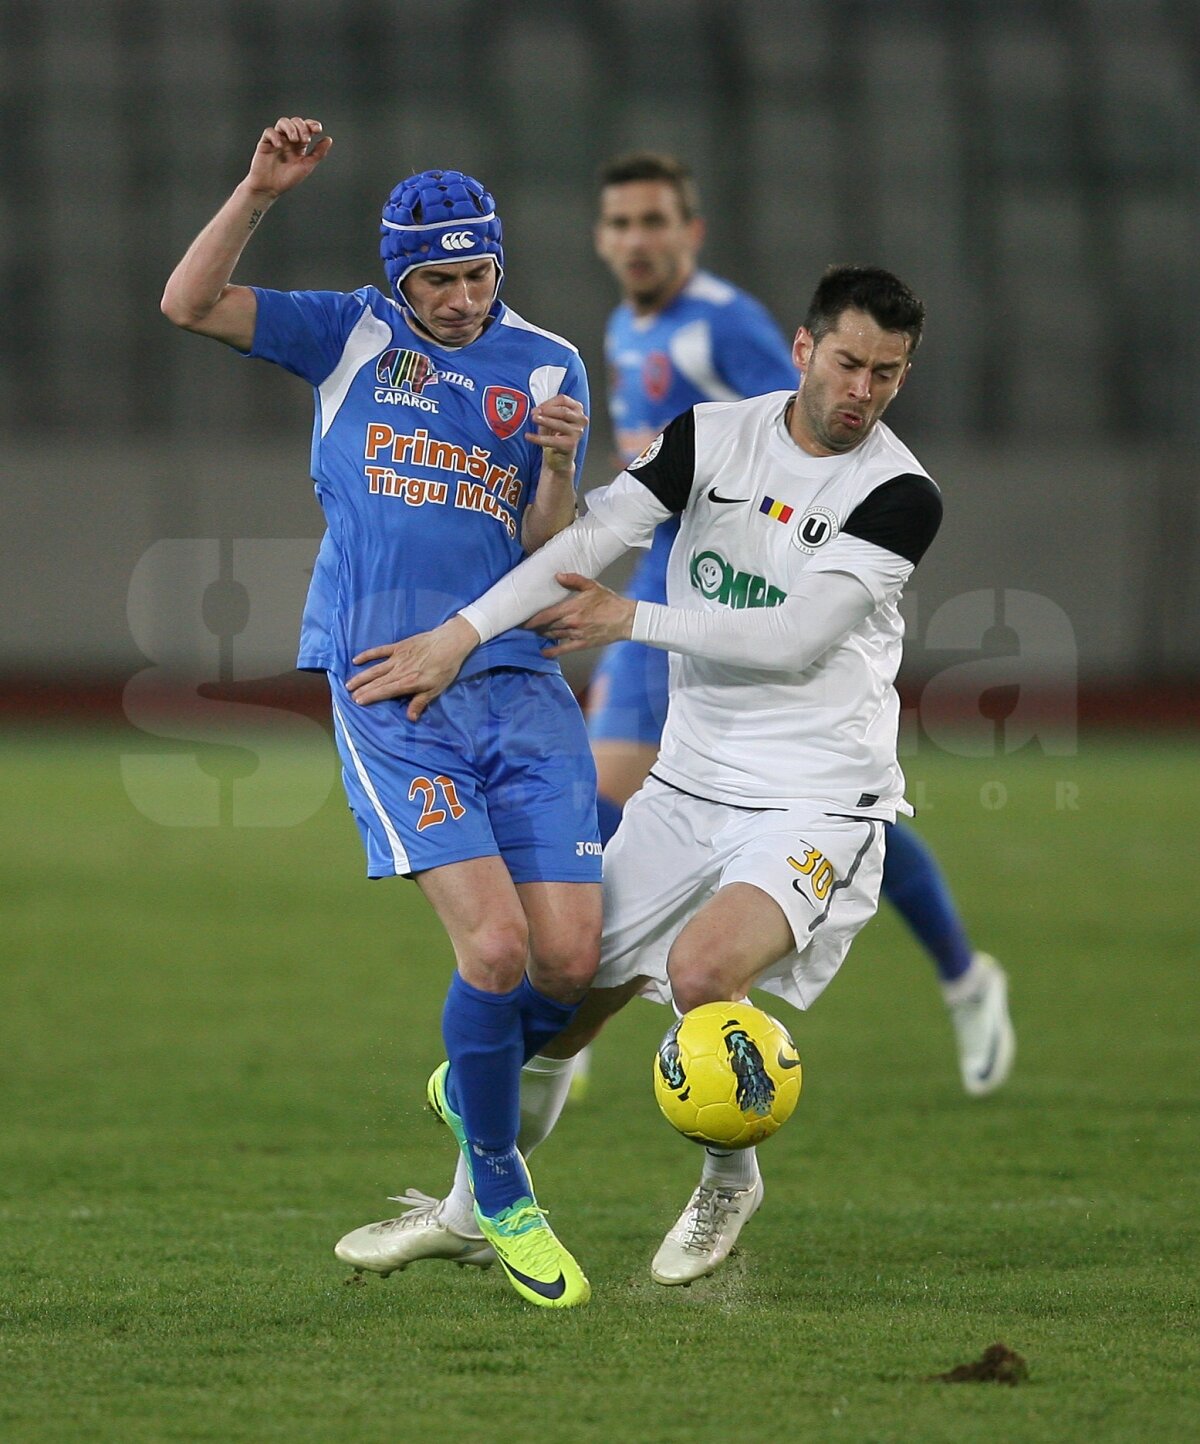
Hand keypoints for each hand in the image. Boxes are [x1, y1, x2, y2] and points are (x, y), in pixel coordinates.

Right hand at [244, 117, 331, 198]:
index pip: (306, 128)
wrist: (270, 188)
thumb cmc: (287, 179)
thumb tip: (328, 139)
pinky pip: (269, 131)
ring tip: (294, 140)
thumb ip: (318, 153)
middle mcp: (288, 140)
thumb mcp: (307, 166)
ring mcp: (277, 140)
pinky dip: (275, 136)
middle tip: (305, 140)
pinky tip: (280, 146)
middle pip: (295, 122)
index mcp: (299, 145)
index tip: (318, 129)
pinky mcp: (265, 143)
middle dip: (302, 127)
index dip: (312, 124)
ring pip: (283, 122)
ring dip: (290, 128)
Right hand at [347, 616, 479, 719]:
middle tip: (349, 696)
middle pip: (377, 682)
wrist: (449, 642)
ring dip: (361, 676)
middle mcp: (399, 671)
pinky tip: (356, 660)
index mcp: (408, 683)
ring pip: (374, 669)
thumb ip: (420, 702)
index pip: (384, 691)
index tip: (358, 701)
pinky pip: (379, 651)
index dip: (370, 696)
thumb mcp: (436, 689)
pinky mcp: (398, 647)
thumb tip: (411, 718)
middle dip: (362, 689)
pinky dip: (367, 655)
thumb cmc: (445, 667)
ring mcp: (397, 657)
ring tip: (349, 683)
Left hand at [526, 395, 587, 475]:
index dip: (548, 403)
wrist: (559, 456)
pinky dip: (539, 438)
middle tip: (534, 414)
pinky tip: (529, 436)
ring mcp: (578, 432)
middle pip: (563, 411)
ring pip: (559, 424)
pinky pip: (553, 440)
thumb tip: (536, 411)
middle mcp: (580, 419)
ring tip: (533, 420)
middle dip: (546, 411)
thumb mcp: (551, 418)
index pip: (563, 400)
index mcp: (577, 409)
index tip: (537, 408)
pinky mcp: (571, 445)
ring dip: (544, 421)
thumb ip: (545, 411)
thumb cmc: (556, 434)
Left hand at [526, 574, 635, 656]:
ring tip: (534, 632)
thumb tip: (557, 576)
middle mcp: (572, 623)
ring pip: (554, 635)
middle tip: (524, 625)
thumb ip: (574, 580)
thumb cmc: (609, 602)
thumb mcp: (592, 586)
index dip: (532, 618)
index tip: (522, 619)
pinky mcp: (582, 644)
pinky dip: (553, 652)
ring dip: (543, 634)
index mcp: (572, 608)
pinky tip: (544, 652)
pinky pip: (564, 649)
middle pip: (547, 626)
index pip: (546, 614)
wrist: (625, 619)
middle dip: (535, 626)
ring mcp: (577, 634)